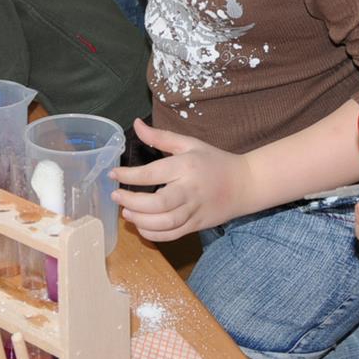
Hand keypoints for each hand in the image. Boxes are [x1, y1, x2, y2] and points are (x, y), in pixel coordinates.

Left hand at [108, 119, 250, 240]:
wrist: (245, 184)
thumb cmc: (215, 161)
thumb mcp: (190, 144)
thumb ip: (161, 136)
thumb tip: (135, 124)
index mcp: (186, 166)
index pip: (153, 173)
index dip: (129, 175)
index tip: (113, 174)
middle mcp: (190, 190)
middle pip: (157, 203)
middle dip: (132, 201)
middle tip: (116, 196)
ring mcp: (194, 210)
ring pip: (164, 223)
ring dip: (140, 220)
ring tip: (126, 212)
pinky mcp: (197, 225)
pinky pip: (172, 235)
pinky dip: (153, 234)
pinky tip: (141, 225)